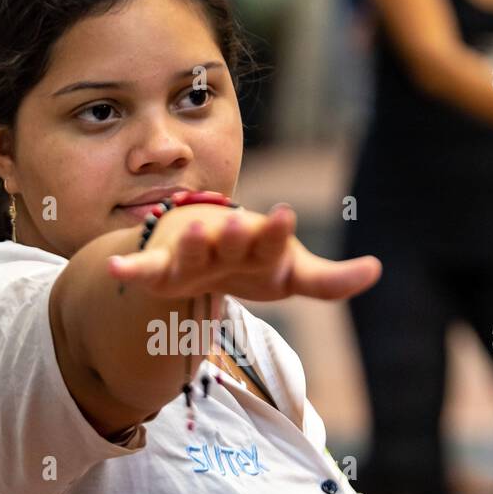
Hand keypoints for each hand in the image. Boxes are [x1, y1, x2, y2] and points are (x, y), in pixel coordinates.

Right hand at [107, 202, 381, 303]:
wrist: (198, 246)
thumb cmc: (250, 260)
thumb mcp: (289, 273)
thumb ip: (328, 280)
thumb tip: (377, 270)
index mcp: (258, 245)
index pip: (272, 240)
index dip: (278, 230)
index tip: (287, 214)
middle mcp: (224, 245)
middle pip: (229, 243)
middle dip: (233, 236)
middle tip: (239, 224)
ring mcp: (190, 257)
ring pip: (189, 254)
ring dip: (190, 245)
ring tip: (192, 234)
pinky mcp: (161, 273)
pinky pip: (144, 271)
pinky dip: (129, 268)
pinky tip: (115, 267)